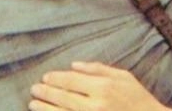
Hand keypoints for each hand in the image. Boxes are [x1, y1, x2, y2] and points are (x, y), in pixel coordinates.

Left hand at [29, 61, 171, 110]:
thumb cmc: (138, 99)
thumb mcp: (123, 77)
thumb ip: (98, 69)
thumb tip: (74, 65)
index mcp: (103, 87)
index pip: (71, 80)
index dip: (55, 78)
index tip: (45, 77)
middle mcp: (95, 105)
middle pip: (63, 97)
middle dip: (45, 92)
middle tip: (34, 89)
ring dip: (45, 109)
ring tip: (33, 104)